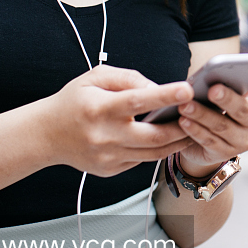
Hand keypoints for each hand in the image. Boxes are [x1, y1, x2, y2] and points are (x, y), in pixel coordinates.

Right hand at [41, 65, 194, 176]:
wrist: (46, 135)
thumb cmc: (74, 101)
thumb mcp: (95, 78)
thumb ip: (128, 78)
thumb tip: (157, 88)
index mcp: (100, 108)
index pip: (138, 101)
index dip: (165, 96)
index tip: (187, 89)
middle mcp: (105, 136)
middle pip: (153, 136)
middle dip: (182, 127)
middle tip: (202, 115)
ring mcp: (108, 157)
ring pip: (153, 153)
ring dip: (177, 142)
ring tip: (195, 129)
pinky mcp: (110, 170)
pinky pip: (141, 160)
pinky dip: (158, 150)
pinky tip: (171, 140)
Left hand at [174, 51, 247, 177]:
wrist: (202, 141)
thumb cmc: (214, 106)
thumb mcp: (222, 91)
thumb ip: (222, 81)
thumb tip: (209, 73)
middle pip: (244, 108)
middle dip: (228, 98)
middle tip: (213, 89)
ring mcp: (244, 139)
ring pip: (222, 126)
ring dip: (202, 115)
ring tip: (186, 105)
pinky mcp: (227, 153)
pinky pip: (210, 141)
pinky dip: (196, 130)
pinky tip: (184, 122)